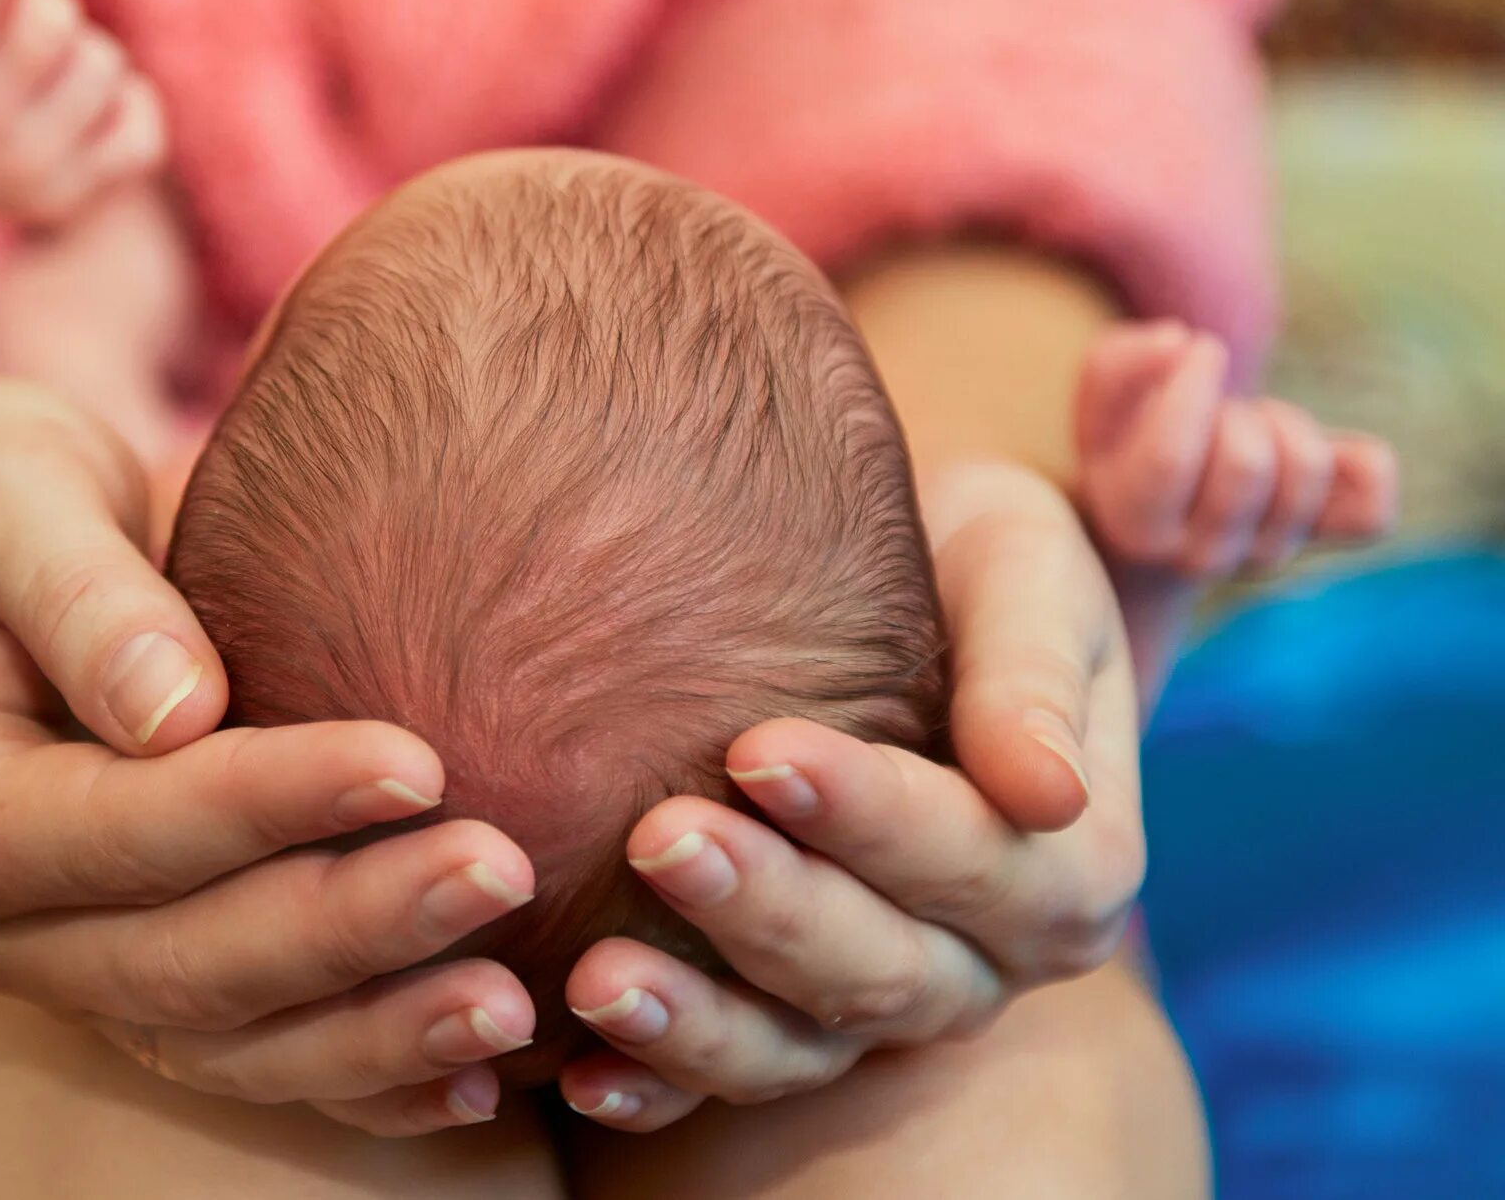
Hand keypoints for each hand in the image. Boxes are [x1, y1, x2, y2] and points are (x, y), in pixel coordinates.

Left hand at [0, 0, 164, 226]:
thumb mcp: (31, 172)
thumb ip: (81, 134)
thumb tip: (109, 66)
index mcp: (61, 190)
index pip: (142, 131)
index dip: (119, 99)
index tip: (70, 100)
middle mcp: (26, 156)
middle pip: (103, 62)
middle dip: (76, 43)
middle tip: (25, 52)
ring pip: (54, 17)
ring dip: (37, 0)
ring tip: (6, 15)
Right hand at [0, 376, 538, 1135]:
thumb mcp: (6, 496)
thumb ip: (79, 593)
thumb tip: (173, 708)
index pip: (111, 829)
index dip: (261, 805)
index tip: (413, 760)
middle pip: (180, 961)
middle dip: (348, 925)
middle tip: (501, 868)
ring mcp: (71, 965)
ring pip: (228, 1039)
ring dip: (373, 1031)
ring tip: (509, 1005)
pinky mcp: (145, 977)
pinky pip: (255, 1055)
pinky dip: (364, 1076)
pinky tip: (476, 1081)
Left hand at [556, 463, 1142, 1128]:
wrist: (921, 576)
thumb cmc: (980, 561)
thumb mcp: (1027, 578)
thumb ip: (1035, 674)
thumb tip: (1049, 791)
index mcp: (1067, 866)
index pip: (975, 860)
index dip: (870, 819)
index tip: (758, 750)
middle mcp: (984, 957)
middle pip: (880, 968)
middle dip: (768, 910)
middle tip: (660, 838)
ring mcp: (885, 999)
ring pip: (800, 1043)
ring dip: (698, 1024)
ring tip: (597, 979)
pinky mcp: (793, 1014)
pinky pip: (733, 1071)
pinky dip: (658, 1085)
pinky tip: (579, 1071)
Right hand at [1077, 321, 1396, 575]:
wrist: (1171, 505)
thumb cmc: (1131, 438)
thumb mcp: (1103, 400)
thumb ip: (1119, 362)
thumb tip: (1179, 341)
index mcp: (1137, 524)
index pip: (1171, 459)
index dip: (1190, 388)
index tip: (1201, 347)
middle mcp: (1202, 557)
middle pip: (1246, 465)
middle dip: (1236, 411)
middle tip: (1220, 409)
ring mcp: (1270, 554)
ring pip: (1308, 470)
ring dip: (1285, 422)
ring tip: (1253, 426)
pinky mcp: (1330, 540)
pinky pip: (1375, 511)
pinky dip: (1363, 460)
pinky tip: (1319, 449)